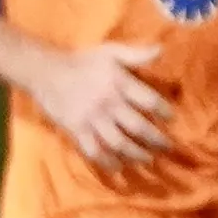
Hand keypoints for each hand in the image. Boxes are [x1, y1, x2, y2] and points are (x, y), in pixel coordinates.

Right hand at [29, 39, 172, 167]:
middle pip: (139, 127)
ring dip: (136, 155)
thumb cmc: (82, 61)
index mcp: (119, 83)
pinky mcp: (76, 130)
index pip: (150, 101)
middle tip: (167, 148)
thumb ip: (136, 54)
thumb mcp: (110, 52)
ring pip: (119, 143)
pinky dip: (107, 162)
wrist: (45, 71)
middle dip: (156, 140)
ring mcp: (92, 119)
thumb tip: (161, 50)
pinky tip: (117, 167)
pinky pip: (94, 151)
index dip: (164, 112)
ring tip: (148, 160)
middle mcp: (108, 103)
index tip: (171, 119)